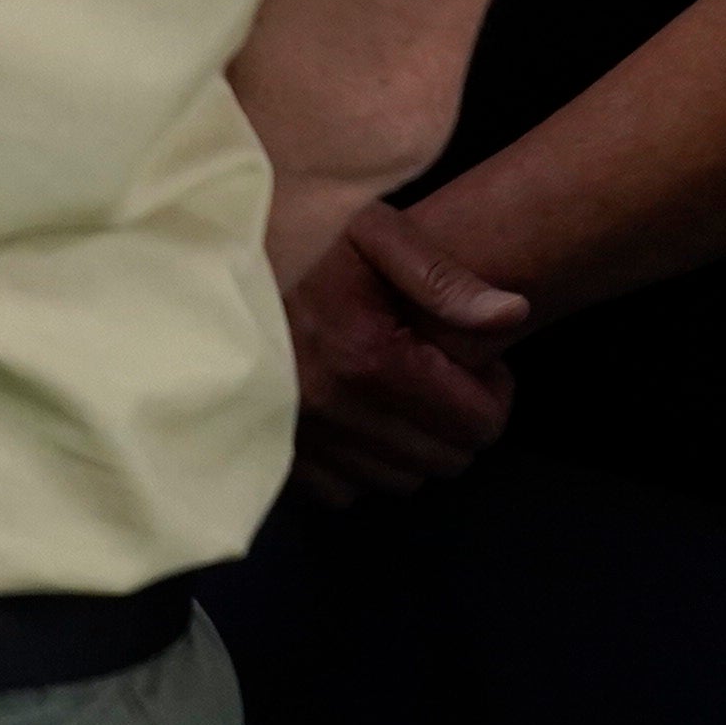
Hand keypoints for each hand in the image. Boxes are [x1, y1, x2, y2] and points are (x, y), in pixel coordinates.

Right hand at [288, 201, 525, 499]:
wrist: (213, 260)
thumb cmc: (305, 242)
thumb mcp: (377, 232)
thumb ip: (446, 276)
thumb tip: (513, 314)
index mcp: (364, 355)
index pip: (478, 422)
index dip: (492, 392)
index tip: (468, 359)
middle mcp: (330, 406)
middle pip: (446, 459)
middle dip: (458, 422)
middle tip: (436, 375)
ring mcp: (297, 433)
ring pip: (402, 481)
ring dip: (413, 446)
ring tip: (397, 394)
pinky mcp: (273, 450)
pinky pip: (346, 492)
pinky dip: (362, 465)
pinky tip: (357, 420)